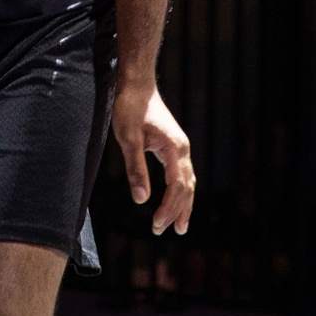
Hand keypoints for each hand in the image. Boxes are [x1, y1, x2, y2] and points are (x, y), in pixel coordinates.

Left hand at [112, 80, 193, 235]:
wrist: (136, 83)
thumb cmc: (130, 107)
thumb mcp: (128, 138)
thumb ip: (136, 168)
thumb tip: (142, 199)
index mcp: (174, 149)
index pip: (176, 187)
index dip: (169, 208)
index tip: (157, 225)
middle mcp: (182, 149)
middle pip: (187, 188)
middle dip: (178, 211)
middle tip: (166, 232)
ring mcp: (179, 147)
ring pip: (187, 182)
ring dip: (183, 204)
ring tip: (178, 225)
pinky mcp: (172, 145)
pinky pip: (181, 174)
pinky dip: (180, 191)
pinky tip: (174, 200)